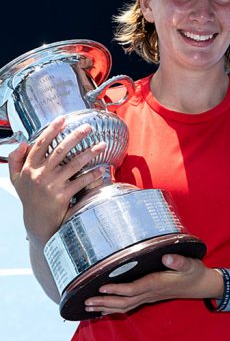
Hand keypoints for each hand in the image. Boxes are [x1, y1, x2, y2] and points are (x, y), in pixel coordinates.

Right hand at [8, 116, 106, 242]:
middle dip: (75, 137)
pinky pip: (80, 182)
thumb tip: (23, 142)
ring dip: (89, 153)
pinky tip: (101, 170)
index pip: (41, 144)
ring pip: (73, 164)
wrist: (36, 221)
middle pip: (60, 150)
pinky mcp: (62, 196)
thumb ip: (16, 160)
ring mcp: (51, 185)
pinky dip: (92, 176)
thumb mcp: (16, 179)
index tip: (63, 119)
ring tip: (102, 145)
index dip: (52, 130)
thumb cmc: (29, 197)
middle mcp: (40, 174)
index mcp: (29, 168)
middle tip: (88, 127)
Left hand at [84, 255, 216, 315]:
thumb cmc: (194, 272)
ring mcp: (149, 296)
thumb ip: (179, 261)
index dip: (118, 289)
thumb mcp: (190, 263)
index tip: (103, 287)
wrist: (200, 285)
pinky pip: (128, 306)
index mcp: (158, 283)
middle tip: (86, 301)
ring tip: (88, 306)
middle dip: (105, 302)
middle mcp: (151, 293)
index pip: (135, 288)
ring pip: (124, 306)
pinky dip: (114, 308)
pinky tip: (103, 309)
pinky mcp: (148, 297)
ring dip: (106, 307)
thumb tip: (167, 257)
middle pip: (124, 301)